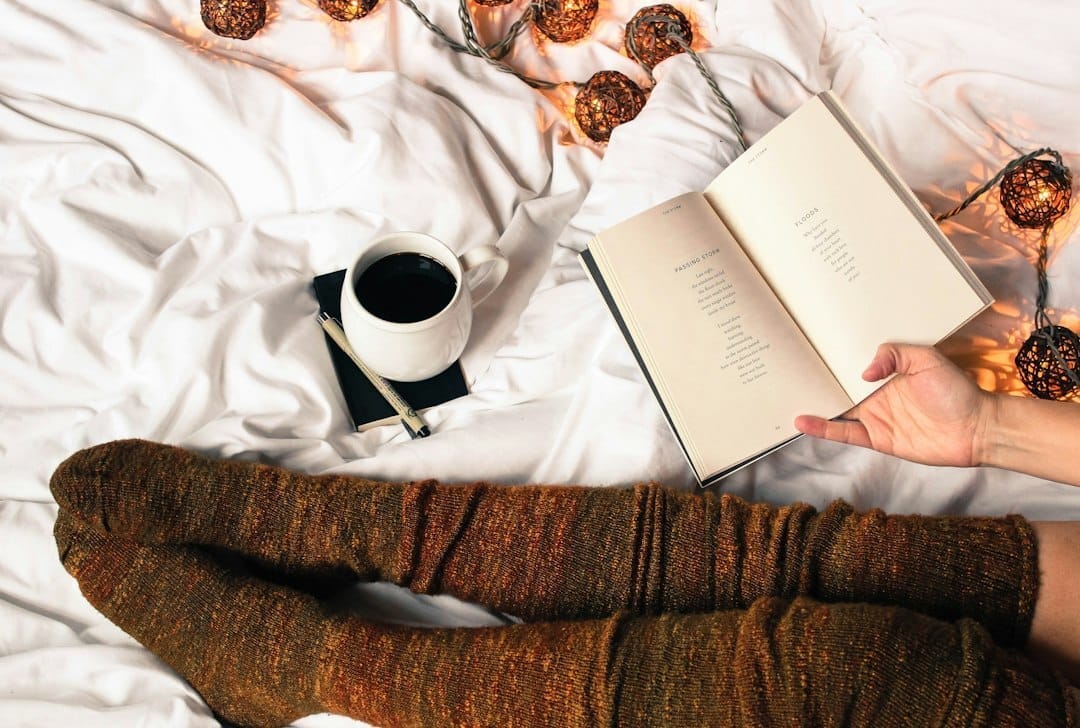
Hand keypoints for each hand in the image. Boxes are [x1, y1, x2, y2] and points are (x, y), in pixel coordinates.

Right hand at [794, 343, 993, 466]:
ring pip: (836, 410)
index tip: (808, 350)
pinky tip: (804, 422)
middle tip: (787, 371)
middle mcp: (875, 395)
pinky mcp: (877, 438)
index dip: (830, 360)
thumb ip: (895, 355)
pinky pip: (845, 433)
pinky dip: (823, 429)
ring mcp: (874, 417)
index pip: (851, 366)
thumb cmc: (957, 391)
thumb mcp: (927, 359)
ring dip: (813, 405)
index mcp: (886, 374)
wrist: (977, 428)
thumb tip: (863, 372)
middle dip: (815, 381)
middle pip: (838, 388)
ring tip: (786, 396)